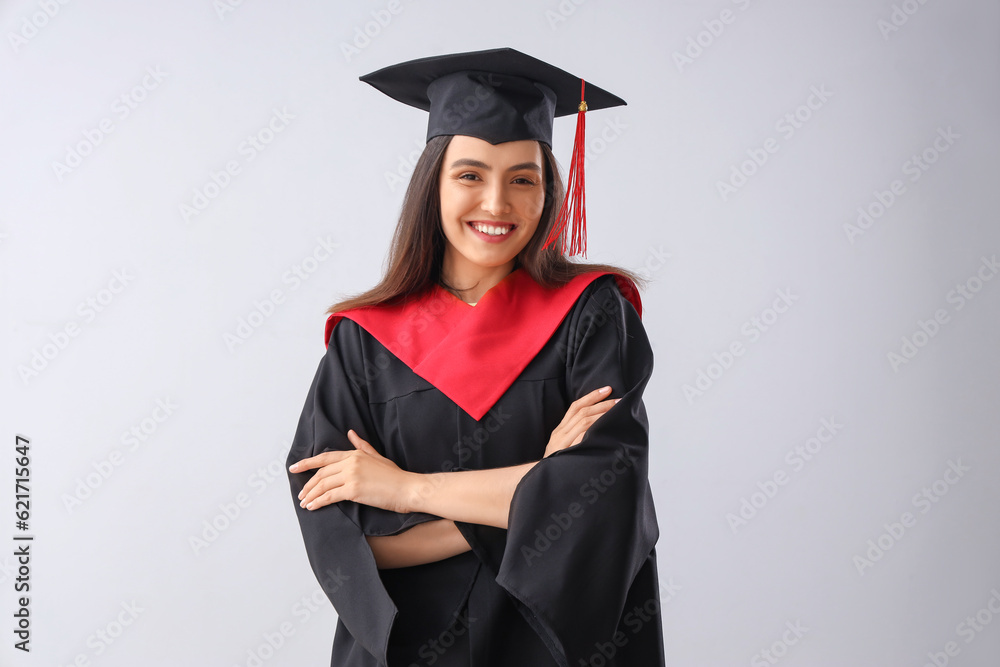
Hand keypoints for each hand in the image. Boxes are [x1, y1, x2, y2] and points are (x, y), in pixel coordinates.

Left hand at [290, 429, 415, 512]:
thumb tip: (351, 433)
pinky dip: (318, 502)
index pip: (325, 457)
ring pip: (322, 485)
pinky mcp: (353, 489)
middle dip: (308, 484)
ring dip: (311, 495)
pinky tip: (313, 507)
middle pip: (321, 473)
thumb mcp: (377, 457)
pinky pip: (329, 496)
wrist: (407, 488)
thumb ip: (362, 446)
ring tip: (305, 503)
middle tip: (301, 494)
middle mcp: (351, 462)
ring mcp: (351, 475)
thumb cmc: (395, 476)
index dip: (307, 463)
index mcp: (355, 454)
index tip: (294, 468)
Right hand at [544, 386, 618, 457]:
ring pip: (584, 422)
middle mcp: (560, 433)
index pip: (576, 406)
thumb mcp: (563, 446)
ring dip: (602, 415)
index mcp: (560, 429)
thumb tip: (597, 424)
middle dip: (602, 404)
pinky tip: (605, 428)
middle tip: (619, 400)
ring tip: (616, 411)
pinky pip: (582, 438)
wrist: (543, 479)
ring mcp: (563, 442)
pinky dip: (594, 431)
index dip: (592, 396)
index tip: (607, 389)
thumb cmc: (557, 464)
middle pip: (582, 412)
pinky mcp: (566, 452)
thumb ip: (576, 435)